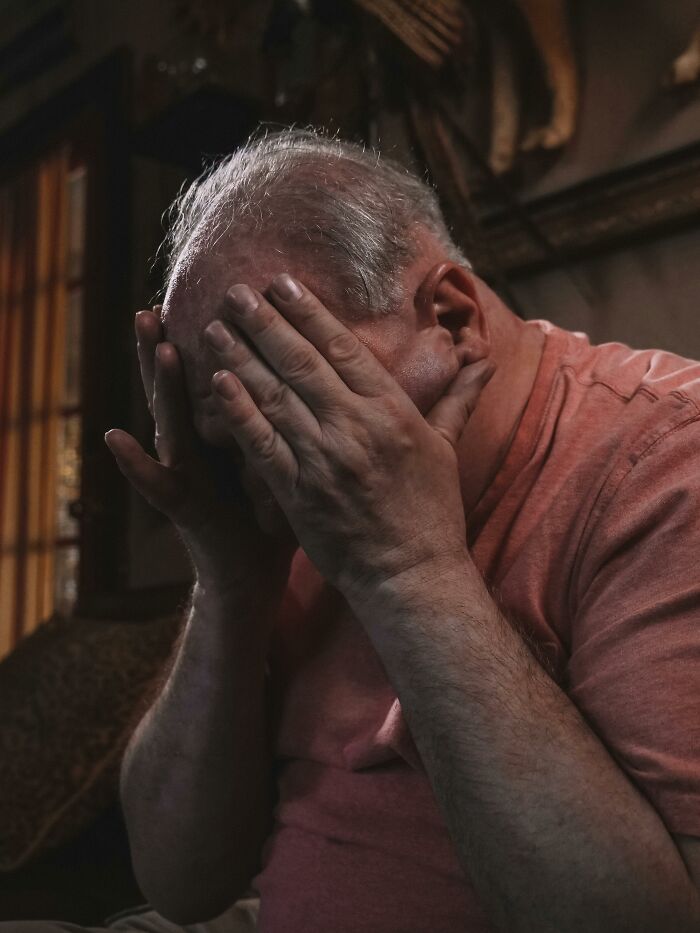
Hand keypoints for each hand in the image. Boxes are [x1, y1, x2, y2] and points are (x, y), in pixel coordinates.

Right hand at [104, 307, 295, 594]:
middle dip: (172, 344)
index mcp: (228, 428)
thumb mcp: (285, 456)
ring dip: (163, 386)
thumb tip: (325, 376)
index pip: (218, 373)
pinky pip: (158, 484)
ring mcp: (189, 473)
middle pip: (184, 386)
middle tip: (158, 302)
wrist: (252, 571)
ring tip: (159, 347)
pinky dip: (136, 464)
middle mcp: (200, 444)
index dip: (219, 338)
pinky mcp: (185, 507)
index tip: (215, 295)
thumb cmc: (271, 512)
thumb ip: (289, 418)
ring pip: (172, 421)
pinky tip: (115, 438)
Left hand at [203, 275, 493, 605]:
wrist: (410, 574)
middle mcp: (355, 428)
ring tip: (215, 327)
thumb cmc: (431, 510)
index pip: (344, 349)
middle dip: (265, 323)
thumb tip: (486, 358)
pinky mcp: (298, 493)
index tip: (282, 283)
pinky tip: (217, 382)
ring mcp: (323, 461)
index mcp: (392, 412)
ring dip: (241, 358)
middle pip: (302, 364)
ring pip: (275, 397)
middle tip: (235, 290)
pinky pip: (261, 444)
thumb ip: (458, 398)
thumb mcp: (447, 448)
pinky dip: (238, 411)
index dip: (309, 312)